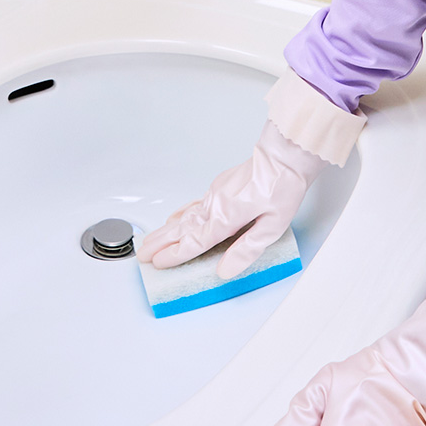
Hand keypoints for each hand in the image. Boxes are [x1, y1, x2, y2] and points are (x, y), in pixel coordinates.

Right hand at [136, 120, 327, 279]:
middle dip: (160, 243)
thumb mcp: (272, 226)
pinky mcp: (219, 187)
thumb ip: (247, 250)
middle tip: (142, 255)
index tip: (158, 263)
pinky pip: (193, 205)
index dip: (174, 254)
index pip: (194, 241)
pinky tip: (174, 219)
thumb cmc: (282, 187)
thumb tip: (225, 270)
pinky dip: (180, 214)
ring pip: (184, 216)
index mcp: (226, 217)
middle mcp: (215, 205)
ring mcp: (215, 194)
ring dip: (165, 230)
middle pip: (182, 229)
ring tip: (150, 240)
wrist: (283, 156)